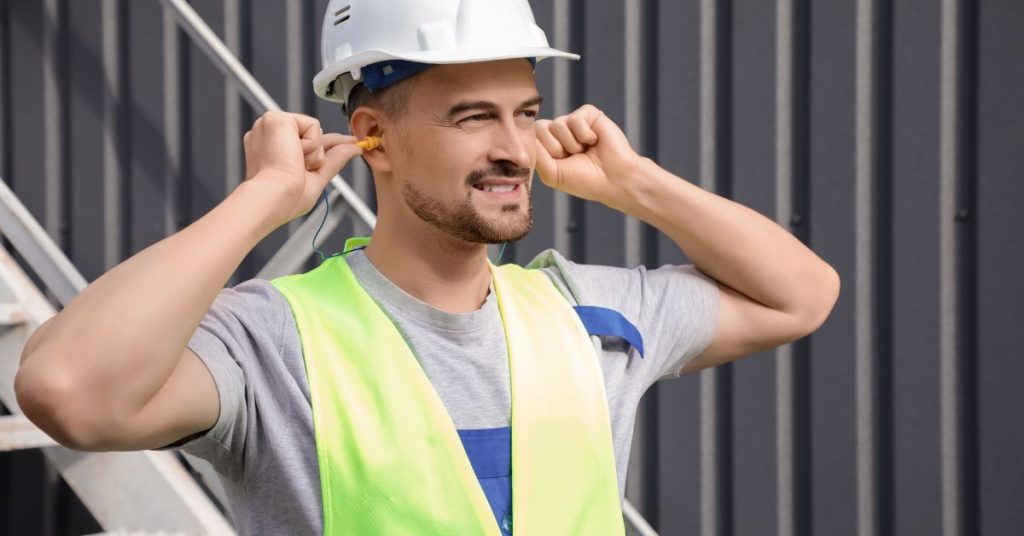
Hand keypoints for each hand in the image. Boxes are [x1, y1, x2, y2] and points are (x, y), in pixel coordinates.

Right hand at [242, 111, 363, 226]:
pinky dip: (311, 144)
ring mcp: (269, 127)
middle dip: (320, 152)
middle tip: (303, 169)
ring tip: (294, 165)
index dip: (326, 144)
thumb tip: (355, 148)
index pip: (303, 141)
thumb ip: (334, 160)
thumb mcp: (317, 177)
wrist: (275, 197)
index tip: (350, 143)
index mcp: (271, 152)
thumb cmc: (287, 198)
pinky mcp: (275, 119)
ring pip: (314, 131)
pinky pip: (312, 125)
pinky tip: (294, 154)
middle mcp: (267, 137)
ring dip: (313, 153)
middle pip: (311, 134)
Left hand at [534, 104, 644, 210]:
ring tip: (585, 151)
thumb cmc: (584, 180)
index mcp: (548, 146)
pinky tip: (594, 142)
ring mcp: (573, 122)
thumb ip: (536, 155)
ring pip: (558, 124)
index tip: (559, 164)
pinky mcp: (589, 114)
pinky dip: (584, 135)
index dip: (543, 152)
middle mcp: (559, 132)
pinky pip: (575, 118)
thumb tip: (528, 134)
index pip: (531, 137)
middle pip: (540, 127)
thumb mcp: (552, 174)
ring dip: (572, 144)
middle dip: (556, 148)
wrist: (615, 179)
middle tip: (573, 158)